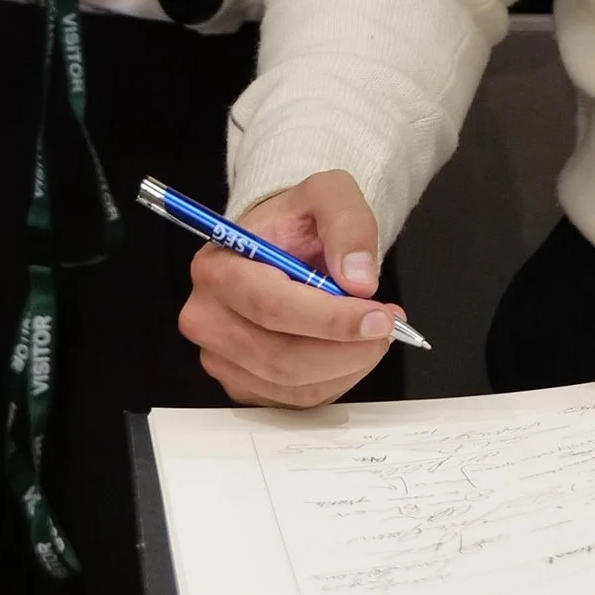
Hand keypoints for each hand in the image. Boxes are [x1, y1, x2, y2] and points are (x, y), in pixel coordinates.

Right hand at [179, 170, 401, 406]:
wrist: (280, 246)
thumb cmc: (297, 224)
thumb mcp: (328, 195)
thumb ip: (347, 225)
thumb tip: (359, 280)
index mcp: (217, 268)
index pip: (271, 307)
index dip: (330, 319)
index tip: (379, 317)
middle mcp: (207, 318)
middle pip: (281, 356)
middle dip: (346, 348)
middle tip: (388, 327)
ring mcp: (221, 358)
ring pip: (293, 384)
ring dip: (348, 365)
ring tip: (375, 333)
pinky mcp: (242, 385)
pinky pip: (297, 400)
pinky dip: (336, 380)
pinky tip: (351, 350)